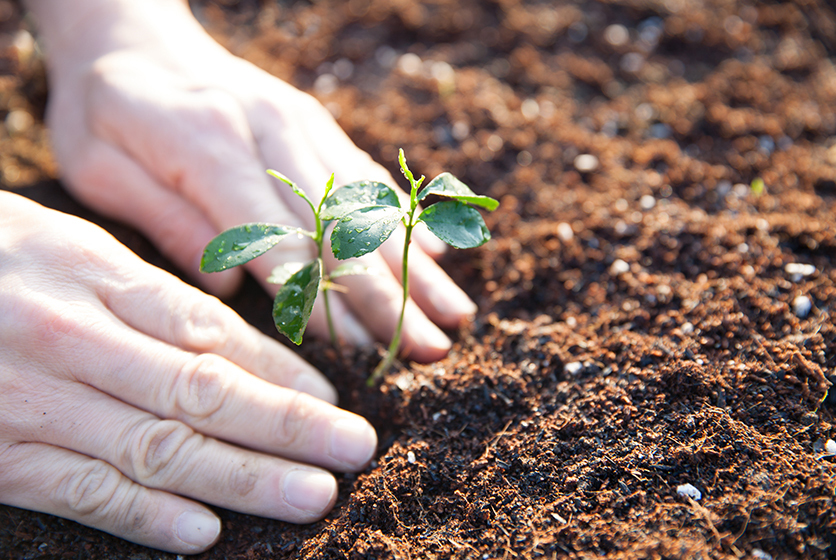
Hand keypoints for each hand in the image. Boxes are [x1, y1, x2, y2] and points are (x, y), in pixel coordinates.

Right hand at [0, 192, 376, 552]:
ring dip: (242, 479)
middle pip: (201, 394)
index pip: (212, 334)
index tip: (335, 399)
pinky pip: (80, 490)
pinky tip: (203, 531)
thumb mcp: (73, 248)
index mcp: (96, 277)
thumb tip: (235, 342)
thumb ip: (150, 295)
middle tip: (355, 451)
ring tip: (310, 496)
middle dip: (288, 428)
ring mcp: (30, 402)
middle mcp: (72, 340)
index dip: (281, 372)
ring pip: (156, 449)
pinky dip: (144, 514)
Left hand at [28, 0, 476, 360]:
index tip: (355, 353)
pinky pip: (368, 175)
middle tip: (430, 349)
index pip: (277, 238)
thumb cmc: (105, 107)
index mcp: (211, 144)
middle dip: (389, 296)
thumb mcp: (99, 166)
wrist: (132, 32)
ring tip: (455, 314)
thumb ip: (166, 222)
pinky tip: (439, 254)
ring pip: (369, 205)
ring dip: (415, 265)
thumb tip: (232, 285)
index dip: (320, 298)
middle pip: (339, 227)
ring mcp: (301, 125)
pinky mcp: (315, 124)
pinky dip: (405, 218)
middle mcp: (271, 131)